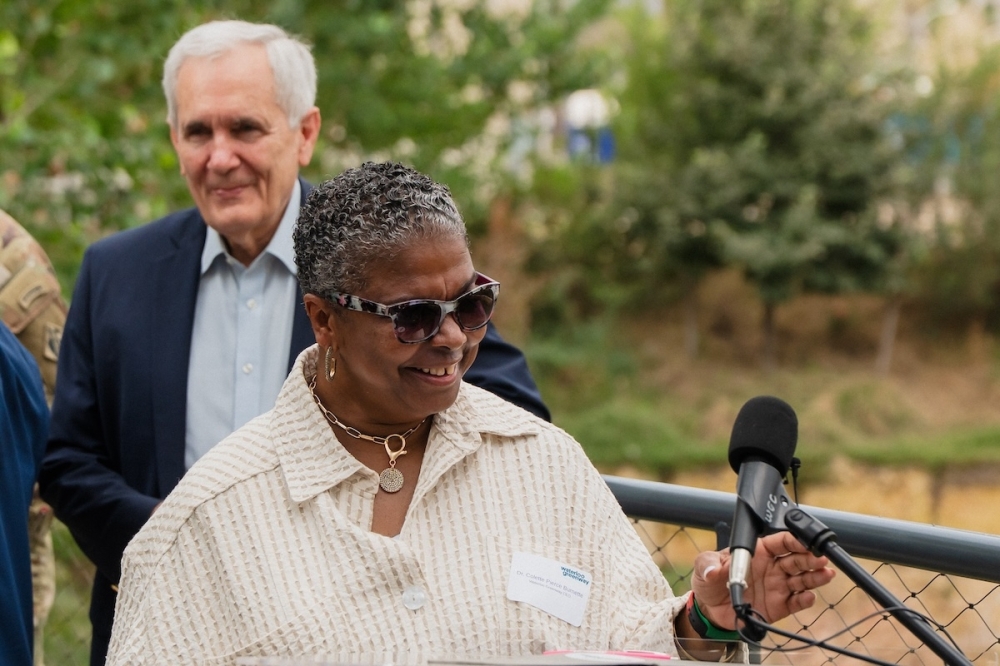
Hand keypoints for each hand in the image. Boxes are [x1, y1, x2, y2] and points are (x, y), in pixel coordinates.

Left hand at [690, 531, 835, 630]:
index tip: (805, 543)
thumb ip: (709, 565)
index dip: (794, 540)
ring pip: (801, 579)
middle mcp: (772, 567)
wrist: (710, 610)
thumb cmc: (710, 582)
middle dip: (810, 558)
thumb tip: (715, 569)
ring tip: (825, 575)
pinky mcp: (779, 606)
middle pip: (796, 559)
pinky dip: (804, 600)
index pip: (781, 541)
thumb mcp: (704, 568)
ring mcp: (778, 586)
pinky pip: (795, 602)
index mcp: (758, 551)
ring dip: (814, 577)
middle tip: (820, 559)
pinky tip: (809, 596)